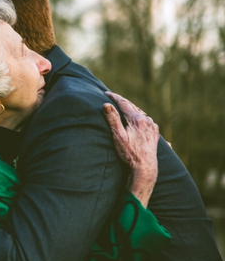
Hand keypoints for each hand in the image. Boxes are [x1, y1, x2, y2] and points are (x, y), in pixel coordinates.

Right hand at [103, 91, 159, 206]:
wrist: (145, 167)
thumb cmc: (129, 153)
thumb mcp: (118, 136)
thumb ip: (112, 119)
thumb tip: (106, 104)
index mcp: (136, 119)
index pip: (124, 103)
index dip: (114, 97)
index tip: (105, 93)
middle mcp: (146, 120)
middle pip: (132, 106)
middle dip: (122, 102)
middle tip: (112, 98)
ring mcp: (152, 126)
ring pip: (140, 113)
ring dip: (131, 109)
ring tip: (123, 107)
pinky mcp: (155, 132)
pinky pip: (146, 120)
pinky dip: (138, 117)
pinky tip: (135, 119)